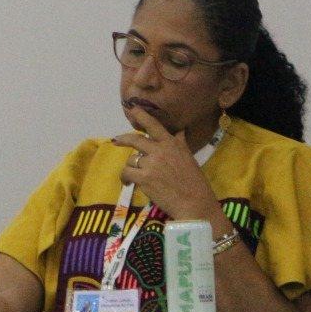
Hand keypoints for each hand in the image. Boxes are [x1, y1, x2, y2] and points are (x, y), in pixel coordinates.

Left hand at [111, 107, 221, 221]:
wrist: (194, 203)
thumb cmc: (195, 183)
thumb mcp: (189, 158)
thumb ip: (180, 144)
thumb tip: (180, 132)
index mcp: (172, 144)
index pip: (154, 125)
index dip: (141, 115)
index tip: (132, 108)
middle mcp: (160, 150)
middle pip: (135, 139)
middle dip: (123, 139)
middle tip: (116, 141)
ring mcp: (151, 163)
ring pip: (131, 159)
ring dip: (131, 167)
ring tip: (133, 176)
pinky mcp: (143, 178)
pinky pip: (127, 172)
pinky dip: (125, 178)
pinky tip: (128, 183)